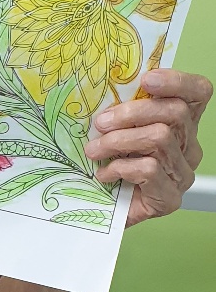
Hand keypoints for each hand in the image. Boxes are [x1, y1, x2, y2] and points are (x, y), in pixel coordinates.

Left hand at [86, 68, 211, 226]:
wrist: (100, 211)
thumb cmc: (109, 165)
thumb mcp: (116, 131)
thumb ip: (122, 111)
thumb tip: (108, 88)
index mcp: (181, 124)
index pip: (197, 93)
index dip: (178, 81)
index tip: (147, 80)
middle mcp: (188, 147)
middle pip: (176, 113)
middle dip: (132, 113)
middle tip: (101, 122)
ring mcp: (182, 173)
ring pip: (160, 138)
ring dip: (119, 141)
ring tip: (94, 150)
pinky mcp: (170, 198)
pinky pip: (149, 169)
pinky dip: (120, 168)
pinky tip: (104, 174)